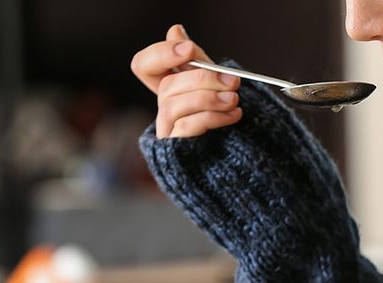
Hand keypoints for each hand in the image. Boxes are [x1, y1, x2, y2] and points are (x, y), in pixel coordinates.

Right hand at [131, 24, 242, 138]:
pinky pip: (187, 127)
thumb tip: (175, 30)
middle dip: (201, 79)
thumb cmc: (223, 113)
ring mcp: (168, 129)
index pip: (143, 65)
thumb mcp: (212, 82)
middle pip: (167, 86)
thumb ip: (195, 60)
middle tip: (232, 80)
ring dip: (208, 98)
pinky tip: (233, 114)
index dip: (160, 55)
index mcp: (168, 87)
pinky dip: (213, 117)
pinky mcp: (178, 148)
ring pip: (174, 106)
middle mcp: (163, 108)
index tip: (188, 50)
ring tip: (234, 99)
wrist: (239, 152)